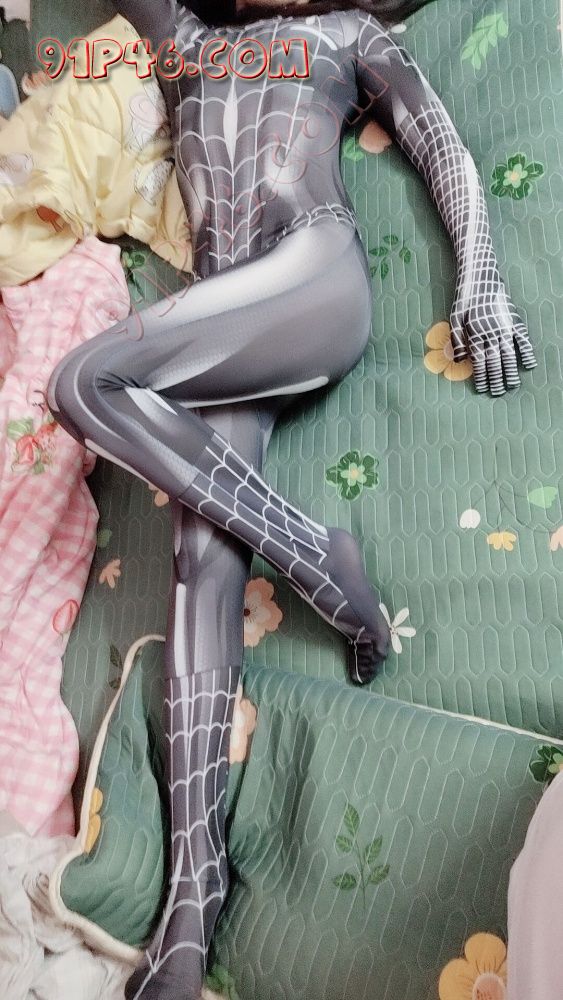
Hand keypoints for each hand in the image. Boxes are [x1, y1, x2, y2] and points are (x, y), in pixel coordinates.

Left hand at [449, 268, 536, 395]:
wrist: (481, 274)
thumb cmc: (464, 297)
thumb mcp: (454, 317)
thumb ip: (456, 340)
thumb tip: (459, 361)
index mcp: (475, 333)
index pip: (479, 362)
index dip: (481, 377)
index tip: (482, 389)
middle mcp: (491, 332)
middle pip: (495, 362)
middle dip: (496, 379)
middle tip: (497, 393)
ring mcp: (505, 326)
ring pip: (509, 355)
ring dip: (511, 372)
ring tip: (512, 386)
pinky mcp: (514, 319)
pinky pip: (523, 339)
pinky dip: (527, 353)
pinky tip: (529, 365)